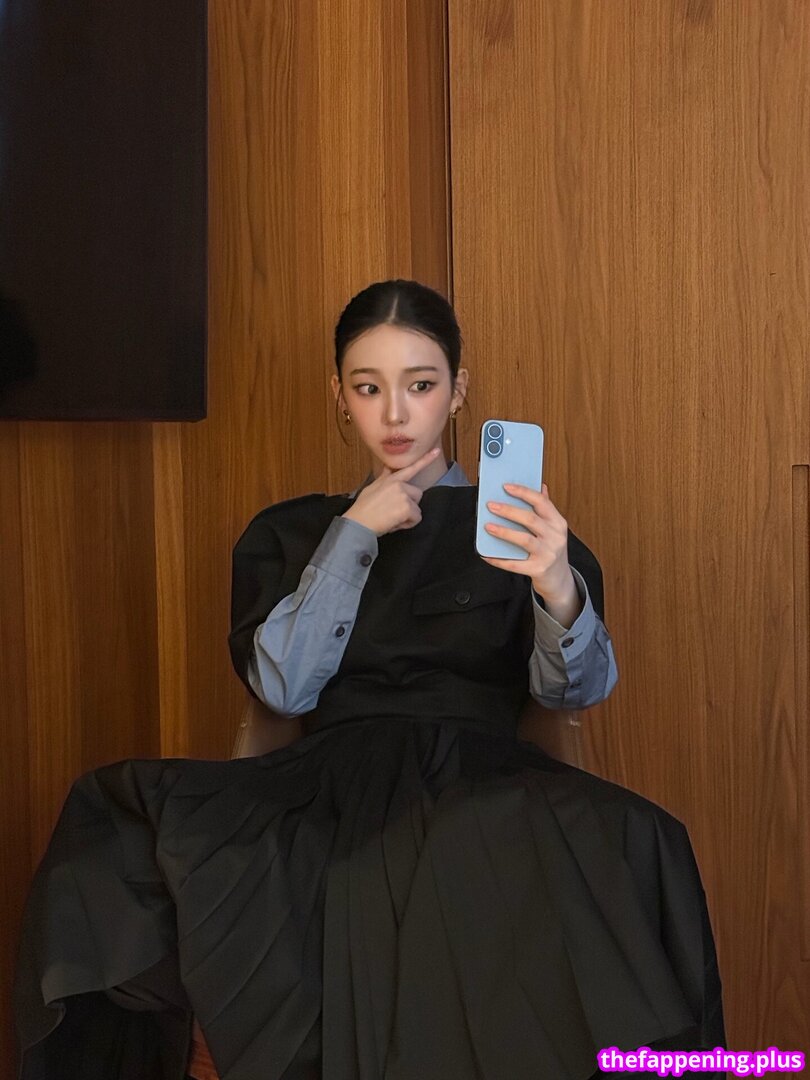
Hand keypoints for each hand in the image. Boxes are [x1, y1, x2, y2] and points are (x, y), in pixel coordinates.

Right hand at [342, 448, 441, 536]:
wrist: (358, 523)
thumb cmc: (363, 509)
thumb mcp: (372, 487)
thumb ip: (384, 477)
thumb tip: (387, 466)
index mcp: (391, 479)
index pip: (410, 467)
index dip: (425, 459)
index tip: (436, 451)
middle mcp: (399, 484)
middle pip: (417, 494)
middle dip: (409, 505)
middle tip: (393, 512)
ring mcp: (403, 494)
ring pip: (417, 508)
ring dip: (408, 516)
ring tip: (391, 517)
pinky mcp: (407, 507)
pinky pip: (416, 518)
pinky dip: (407, 524)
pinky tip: (394, 523)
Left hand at [481, 482, 578, 612]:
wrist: (560, 579)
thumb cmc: (552, 550)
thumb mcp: (553, 529)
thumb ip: (546, 509)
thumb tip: (541, 486)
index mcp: (558, 523)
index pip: (541, 502)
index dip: (523, 492)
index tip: (506, 487)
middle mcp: (555, 537)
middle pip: (530, 519)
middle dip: (509, 511)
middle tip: (491, 506)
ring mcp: (548, 554)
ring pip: (524, 539)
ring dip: (504, 532)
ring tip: (487, 526)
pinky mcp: (539, 570)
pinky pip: (515, 564)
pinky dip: (499, 560)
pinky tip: (487, 555)